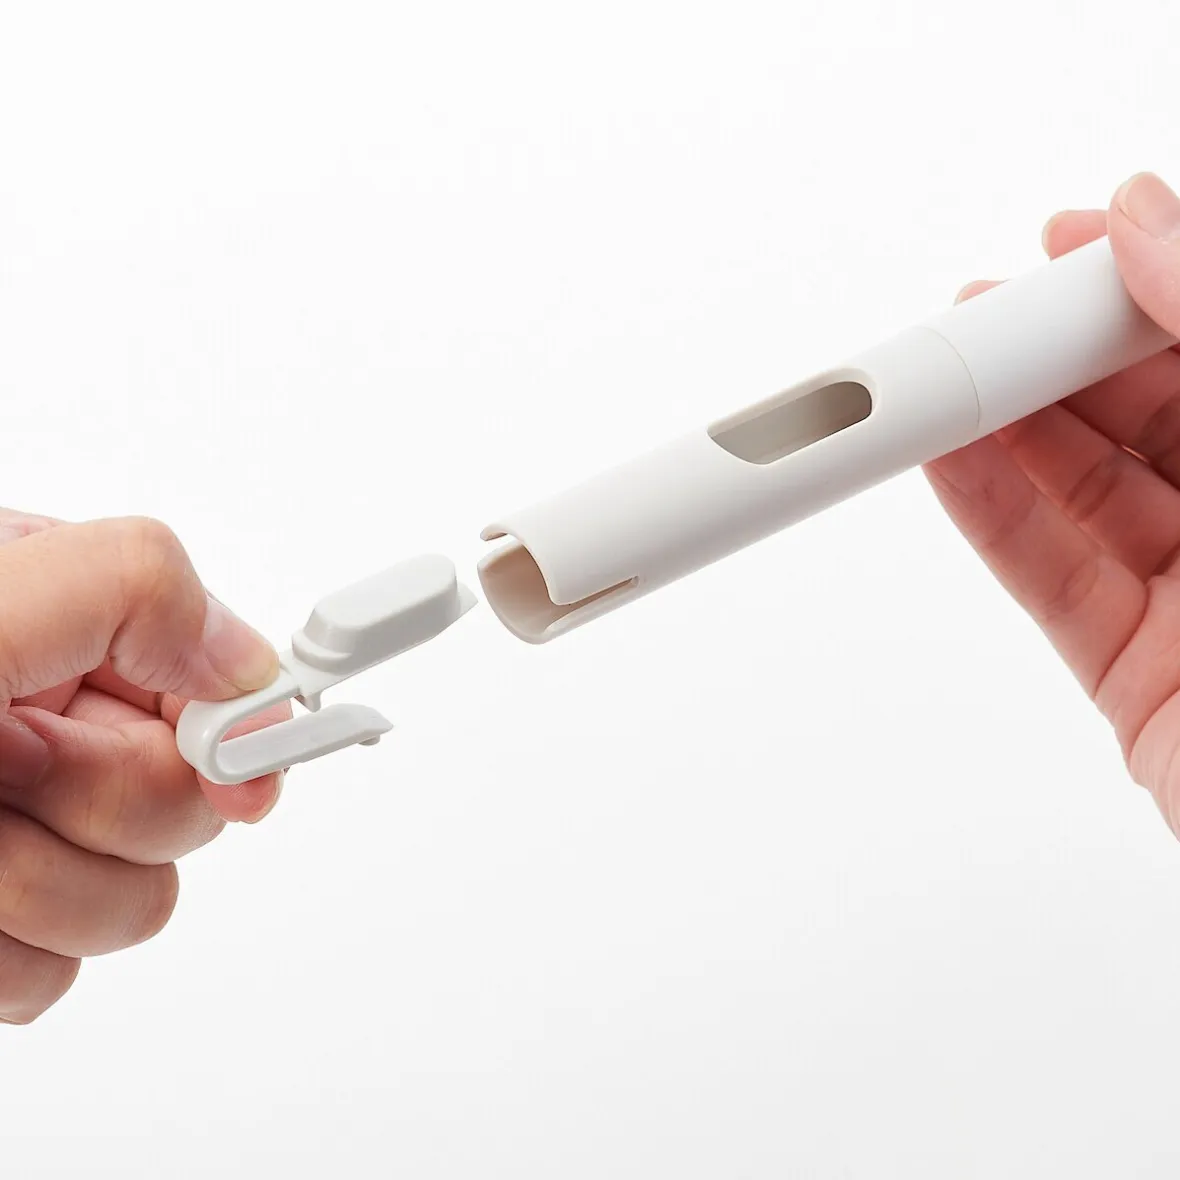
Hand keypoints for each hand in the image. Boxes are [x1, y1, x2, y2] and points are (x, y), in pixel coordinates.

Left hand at [0, 511, 286, 1022]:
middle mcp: (55, 728)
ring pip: (132, 904)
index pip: (223, 681)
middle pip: (191, 806)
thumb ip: (130, 589)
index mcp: (65, 631)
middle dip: (103, 804)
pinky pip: (55, 976)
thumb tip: (253, 665)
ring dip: (31, 887)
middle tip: (7, 769)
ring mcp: (24, 834)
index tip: (247, 761)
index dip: (249, 725)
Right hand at [926, 172, 1179, 834]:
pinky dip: (989, 517)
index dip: (1143, 279)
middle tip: (979, 320)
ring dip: (1000, 431)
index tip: (1067, 243)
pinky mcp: (1135, 676)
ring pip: (1083, 490)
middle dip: (1055, 355)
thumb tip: (1147, 222)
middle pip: (1145, 408)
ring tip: (931, 382)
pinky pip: (1051, 578)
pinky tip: (941, 461)